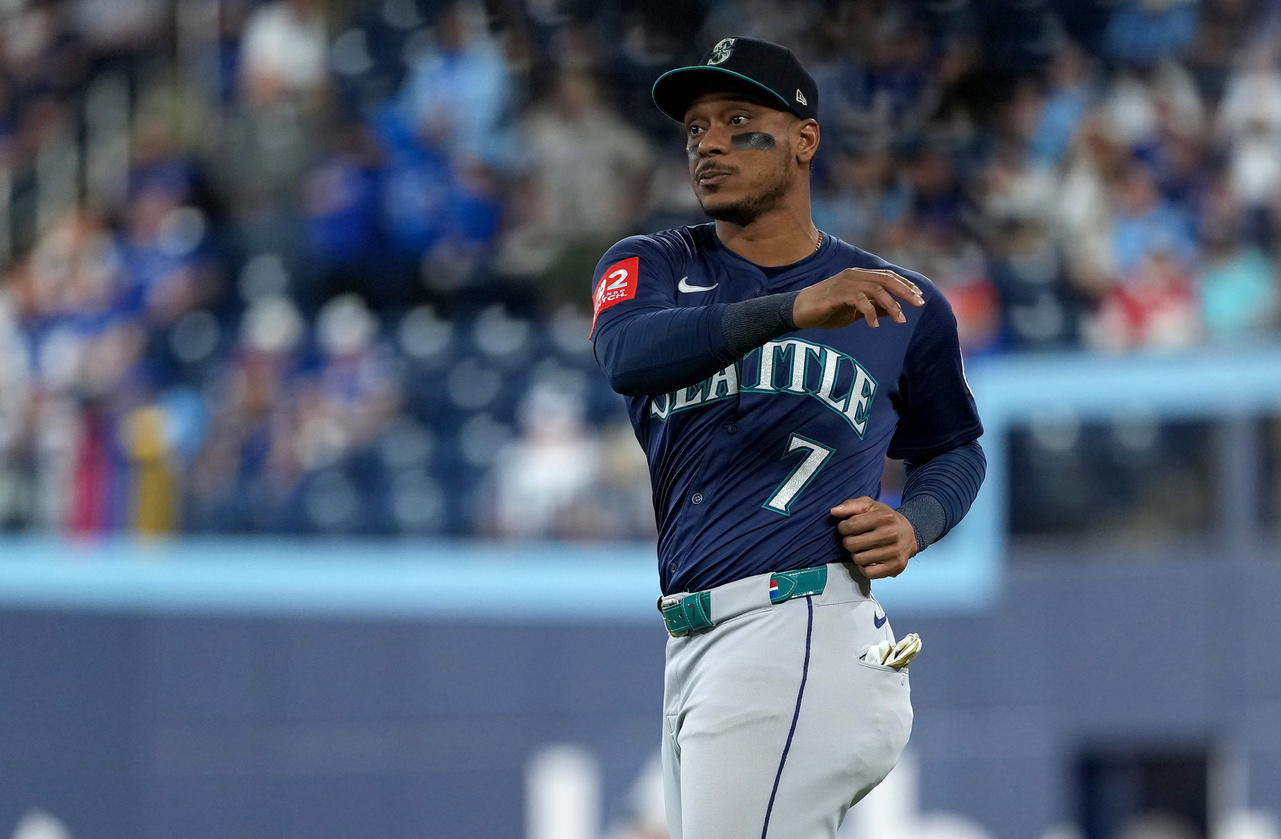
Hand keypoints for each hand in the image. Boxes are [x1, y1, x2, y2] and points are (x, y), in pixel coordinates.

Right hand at [792, 268, 924, 329]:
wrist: (799, 311)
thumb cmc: (826, 310)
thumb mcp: (854, 311)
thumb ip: (874, 308)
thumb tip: (895, 312)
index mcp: (859, 276)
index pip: (888, 276)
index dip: (906, 285)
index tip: (920, 297)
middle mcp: (854, 275)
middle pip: (887, 279)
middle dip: (905, 292)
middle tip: (920, 304)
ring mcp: (845, 283)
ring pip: (876, 289)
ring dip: (891, 305)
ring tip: (900, 320)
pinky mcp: (837, 294)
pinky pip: (859, 301)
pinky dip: (870, 313)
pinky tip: (873, 326)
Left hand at [830, 497, 918, 578]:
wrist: (909, 534)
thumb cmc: (884, 519)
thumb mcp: (869, 506)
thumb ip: (850, 505)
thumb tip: (834, 511)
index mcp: (884, 517)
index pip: (849, 526)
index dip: (843, 527)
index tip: (847, 527)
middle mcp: (891, 534)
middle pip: (851, 544)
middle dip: (849, 541)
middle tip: (855, 539)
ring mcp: (895, 552)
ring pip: (858, 559)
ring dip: (856, 554)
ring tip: (863, 548)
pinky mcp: (896, 566)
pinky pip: (868, 573)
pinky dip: (864, 568)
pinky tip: (868, 559)